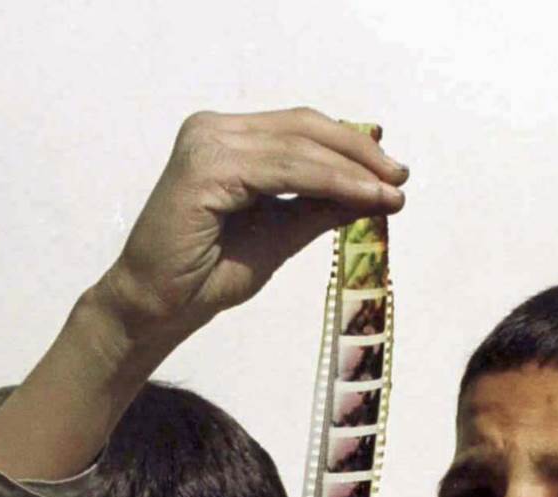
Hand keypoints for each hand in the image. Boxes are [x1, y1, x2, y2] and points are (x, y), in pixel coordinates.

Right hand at [98, 107, 407, 340]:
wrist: (156, 309)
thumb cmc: (206, 275)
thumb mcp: (279, 233)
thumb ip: (319, 206)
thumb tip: (376, 192)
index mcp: (225, 137)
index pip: (300, 128)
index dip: (351, 145)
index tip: (393, 172)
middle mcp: (211, 129)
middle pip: (303, 126)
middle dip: (360, 151)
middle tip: (401, 178)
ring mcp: (205, 144)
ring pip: (299, 148)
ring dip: (353, 170)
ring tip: (390, 194)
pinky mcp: (205, 168)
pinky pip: (284, 170)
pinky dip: (331, 182)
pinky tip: (363, 198)